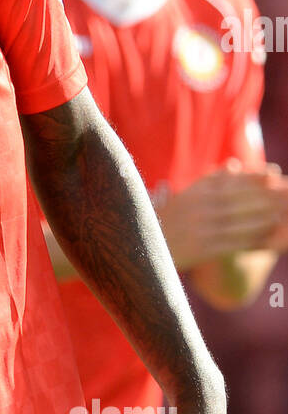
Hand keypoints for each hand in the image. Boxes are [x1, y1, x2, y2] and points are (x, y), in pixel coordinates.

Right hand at [157, 163, 287, 268]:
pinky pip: (232, 242)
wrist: (139, 246)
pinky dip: (251, 240)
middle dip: (265, 196)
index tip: (274, 173)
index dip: (254, 177)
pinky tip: (266, 239)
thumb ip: (211, 181)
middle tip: (286, 193)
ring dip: (261, 218)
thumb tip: (234, 165)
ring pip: (238, 221)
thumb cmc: (166, 221)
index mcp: (194, 192)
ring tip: (281, 216)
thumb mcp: (185, 196)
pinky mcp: (202, 248)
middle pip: (238, 199)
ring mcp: (200, 227)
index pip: (230, 181)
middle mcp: (198, 207)